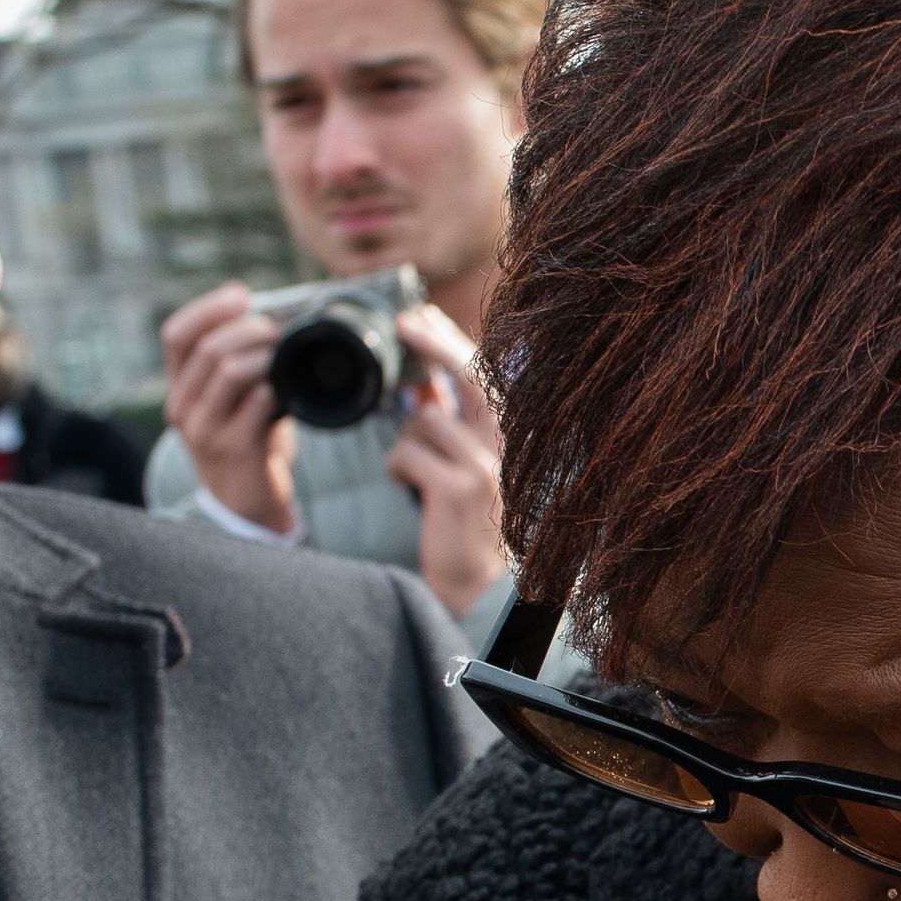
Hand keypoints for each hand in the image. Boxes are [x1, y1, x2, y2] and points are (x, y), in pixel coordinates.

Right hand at [160, 282, 300, 533]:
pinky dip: (271, 390)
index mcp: (180, 386)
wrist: (246, 501)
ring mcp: (203, 430)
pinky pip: (252, 406)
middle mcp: (182, 406)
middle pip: (206, 348)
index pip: (175, 334)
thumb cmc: (248, 439)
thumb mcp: (236, 397)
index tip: (240, 294)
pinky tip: (282, 391)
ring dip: (261, 355)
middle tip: (277, 328)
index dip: (207, 308)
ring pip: (226, 371)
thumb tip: (272, 311)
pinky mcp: (230, 450)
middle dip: (247, 328)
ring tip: (283, 355)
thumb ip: (242, 360)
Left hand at [382, 304, 509, 621]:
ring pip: (423, 419)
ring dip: (405, 443)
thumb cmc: (462, 523)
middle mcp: (502, 445)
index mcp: (504, 436)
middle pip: (466, 374)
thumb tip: (423, 385)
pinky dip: (396, 468)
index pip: (482, 373)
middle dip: (432, 342)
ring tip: (411, 475)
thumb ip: (448, 424)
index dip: (451, 340)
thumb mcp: (460, 466)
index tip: (422, 314)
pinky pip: (407, 452)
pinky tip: (405, 487)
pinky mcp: (459, 487)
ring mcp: (484, 464)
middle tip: (402, 321)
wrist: (474, 586)